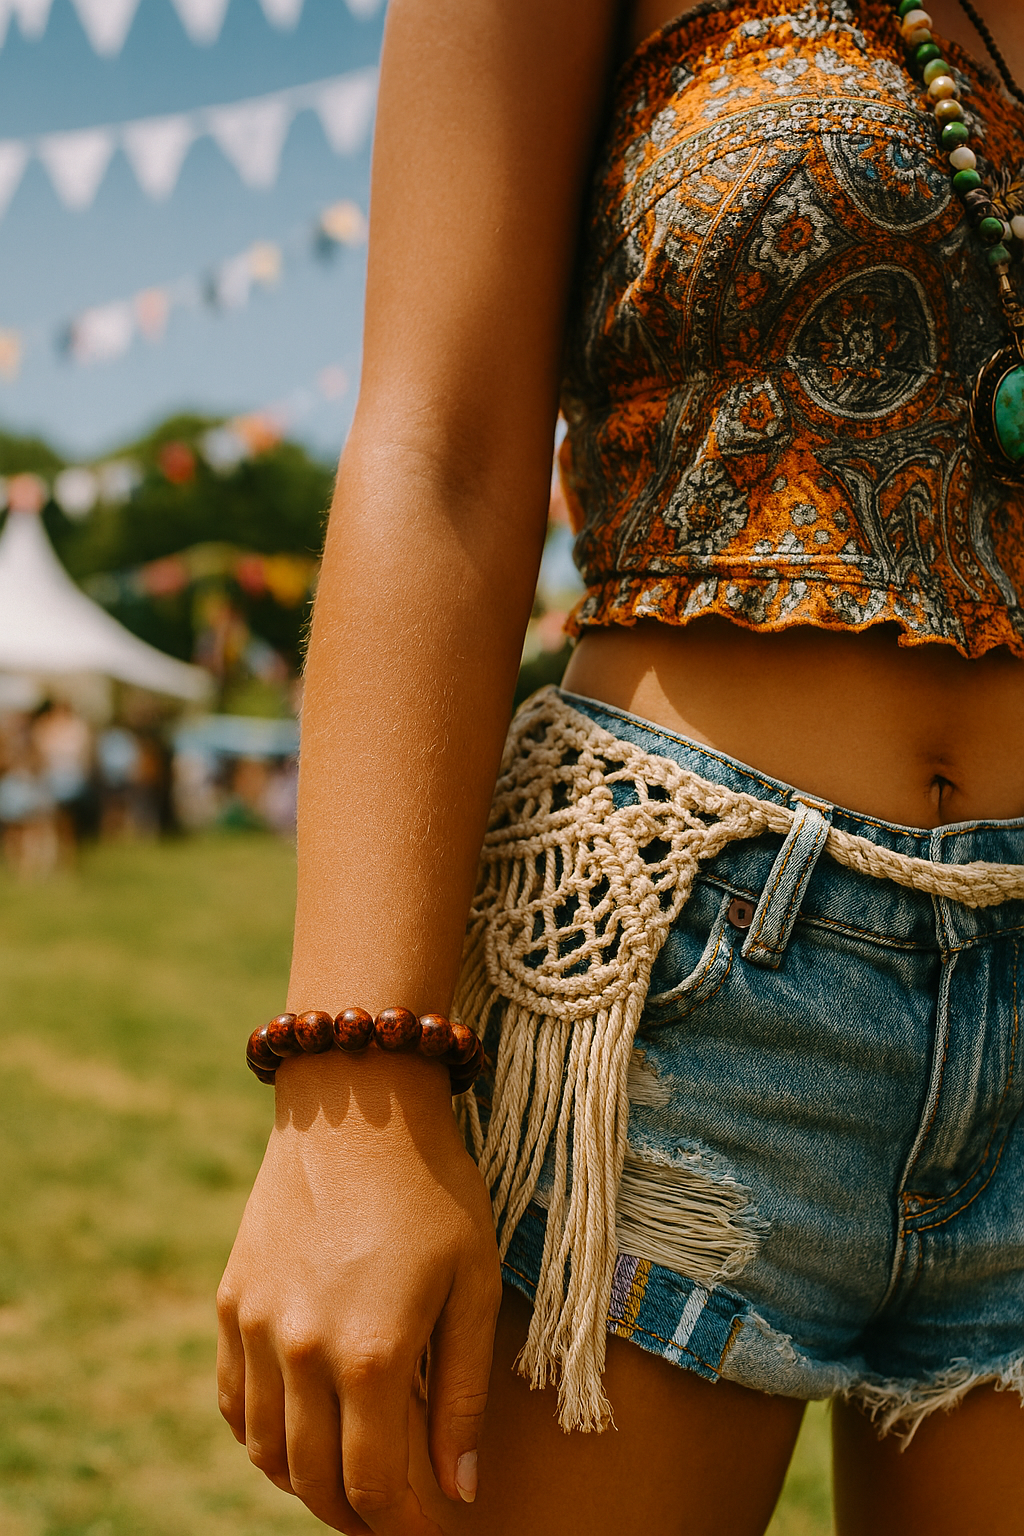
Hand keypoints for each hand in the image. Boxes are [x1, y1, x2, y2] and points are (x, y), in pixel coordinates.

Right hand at [216, 1050, 501, 1532]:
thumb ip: (463, 1395)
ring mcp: (256, 1326)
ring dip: (304, 1482)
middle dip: (354, 1516)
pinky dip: (258, 1436)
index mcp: (371, 1355)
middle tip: (389, 1515)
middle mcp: (301, 1351)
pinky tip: (295, 1431)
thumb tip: (458, 1490)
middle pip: (314, 1480)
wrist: (358, 1104)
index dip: (400, 1525)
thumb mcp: (473, 1286)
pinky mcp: (231, 1300)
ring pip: (265, 1450)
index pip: (373, 1486)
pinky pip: (232, 1399)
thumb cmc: (434, 1189)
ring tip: (346, 1480)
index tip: (425, 1529)